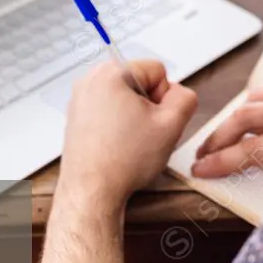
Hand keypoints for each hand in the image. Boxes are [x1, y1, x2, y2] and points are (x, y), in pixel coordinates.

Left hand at [57, 60, 197, 215]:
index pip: (157, 70)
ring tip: (130, 141)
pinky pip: (108, 110)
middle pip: (138, 81)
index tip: (154, 120)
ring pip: (124, 97)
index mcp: (111, 74)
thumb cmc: (123, 161)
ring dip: (133, 115)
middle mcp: (90, 81)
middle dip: (148, 105)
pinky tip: (117, 144)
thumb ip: (185, 98)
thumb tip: (179, 93)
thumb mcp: (172, 125)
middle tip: (144, 132)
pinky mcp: (76, 116)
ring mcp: (80, 99)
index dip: (164, 97)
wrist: (92, 191)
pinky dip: (117, 123)